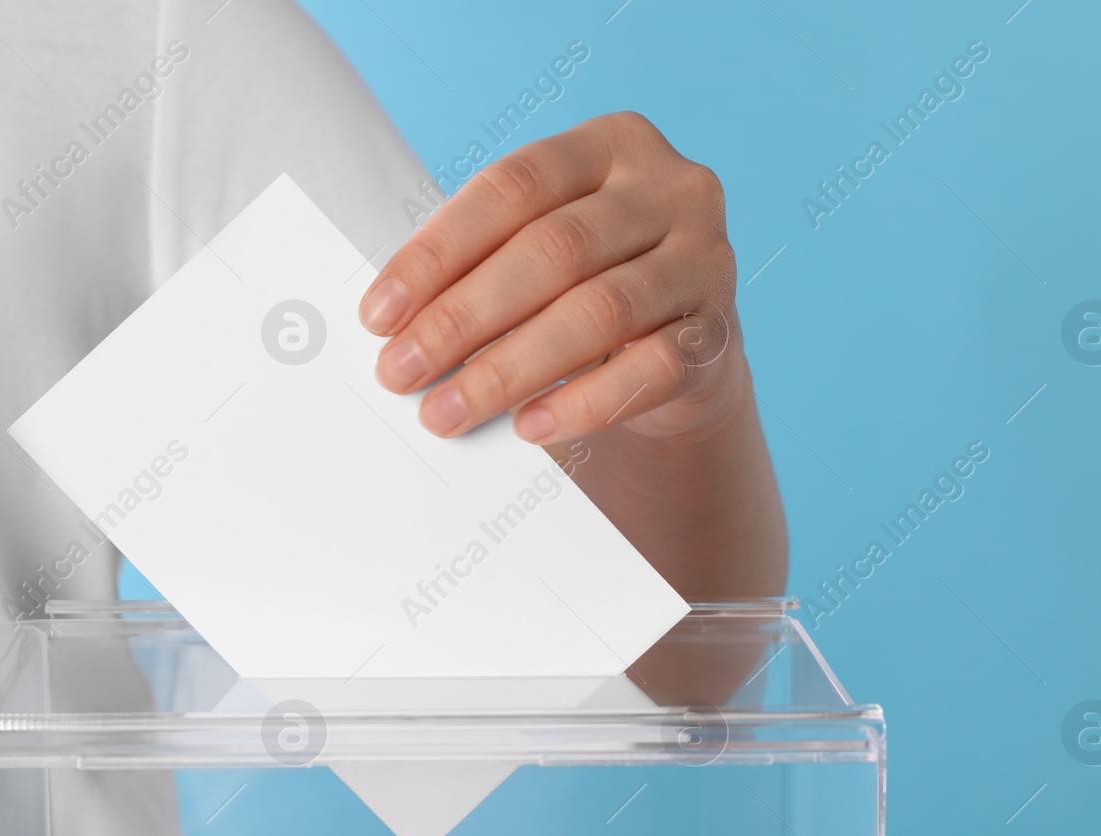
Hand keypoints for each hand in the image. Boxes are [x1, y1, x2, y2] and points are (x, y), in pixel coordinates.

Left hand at [359, 111, 745, 444]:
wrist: (687, 347)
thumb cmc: (588, 286)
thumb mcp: (543, 250)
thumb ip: (485, 262)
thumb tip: (394, 324)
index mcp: (610, 144)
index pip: (511, 188)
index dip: (437, 253)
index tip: (378, 316)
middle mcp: (671, 189)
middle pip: (553, 251)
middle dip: (462, 319)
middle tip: (400, 373)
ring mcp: (707, 260)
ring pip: (599, 312)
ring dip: (509, 369)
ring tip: (447, 411)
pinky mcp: (722, 334)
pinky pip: (650, 370)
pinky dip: (582, 403)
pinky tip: (530, 426)